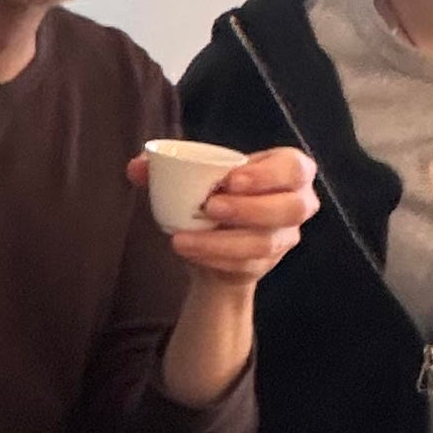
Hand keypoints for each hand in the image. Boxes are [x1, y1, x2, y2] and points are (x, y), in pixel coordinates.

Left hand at [140, 146, 314, 288]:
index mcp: (288, 170)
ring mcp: (286, 236)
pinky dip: (215, 259)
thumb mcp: (192, 176)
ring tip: (183, 240)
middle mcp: (297, 203)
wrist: (212, 241)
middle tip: (209, 207)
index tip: (230, 180)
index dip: (268, 175)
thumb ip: (162, 168)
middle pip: (291, 208)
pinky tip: (191, 253)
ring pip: (265, 242)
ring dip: (223, 242)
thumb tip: (135, 167)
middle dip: (248, 208)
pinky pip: (247, 265)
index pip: (294, 167)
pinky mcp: (268, 263)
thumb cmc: (211, 193)